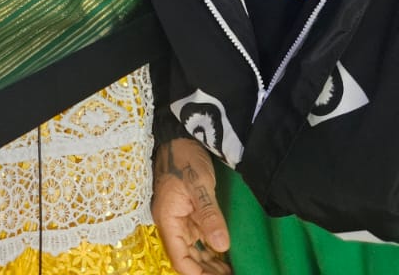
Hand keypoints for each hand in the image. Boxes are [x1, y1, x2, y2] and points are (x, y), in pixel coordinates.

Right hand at [152, 137, 232, 273]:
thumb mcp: (200, 185)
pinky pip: (198, 238)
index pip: (180, 258)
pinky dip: (210, 249)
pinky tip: (224, 255)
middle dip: (205, 271)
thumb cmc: (186, 159)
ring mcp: (180, 219)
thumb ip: (209, 215)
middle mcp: (172, 223)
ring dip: (209, 263)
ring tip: (230, 271)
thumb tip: (221, 247)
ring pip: (193, 250)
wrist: (180, 137)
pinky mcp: (189, 212)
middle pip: (187, 257)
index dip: (196, 274)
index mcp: (168, 220)